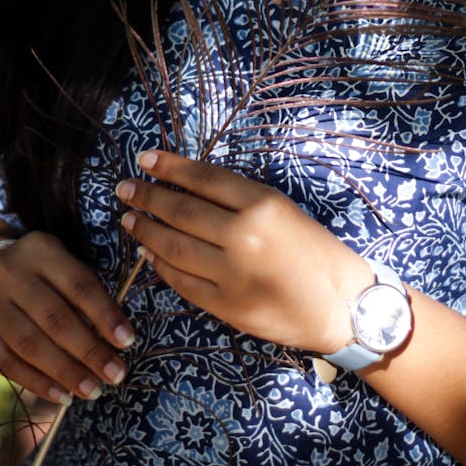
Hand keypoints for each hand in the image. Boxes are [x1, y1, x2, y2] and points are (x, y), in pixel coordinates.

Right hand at [0, 231, 135, 403]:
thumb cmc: (40, 277)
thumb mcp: (61, 270)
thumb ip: (83, 297)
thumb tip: (114, 342)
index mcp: (40, 250)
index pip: (78, 284)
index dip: (104, 314)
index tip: (127, 341)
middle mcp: (9, 272)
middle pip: (55, 318)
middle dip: (90, 351)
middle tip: (116, 375)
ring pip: (31, 344)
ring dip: (66, 372)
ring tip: (93, 390)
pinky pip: (7, 363)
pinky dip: (38, 382)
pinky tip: (63, 395)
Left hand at [116, 151, 369, 353]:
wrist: (341, 304)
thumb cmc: (314, 250)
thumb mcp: (282, 209)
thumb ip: (238, 199)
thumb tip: (187, 186)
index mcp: (262, 204)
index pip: (203, 179)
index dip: (169, 168)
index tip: (144, 160)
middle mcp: (244, 236)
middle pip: (181, 211)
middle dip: (147, 197)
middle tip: (125, 189)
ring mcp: (232, 273)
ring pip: (174, 247)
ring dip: (146, 231)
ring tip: (129, 219)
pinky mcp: (226, 305)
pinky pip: (182, 282)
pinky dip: (161, 266)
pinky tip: (150, 255)